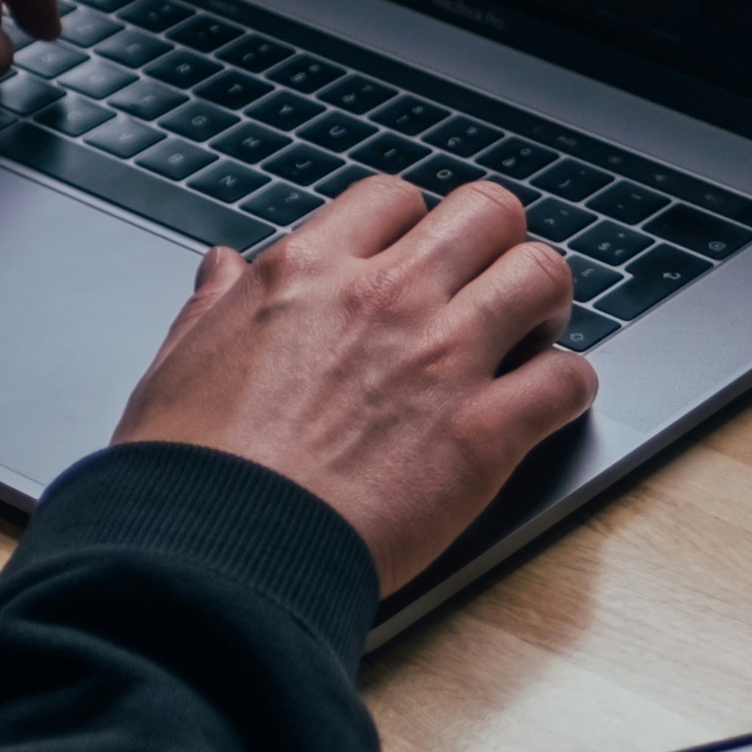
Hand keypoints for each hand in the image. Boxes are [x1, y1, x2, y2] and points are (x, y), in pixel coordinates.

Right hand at [115, 176, 598, 593]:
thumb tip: (223, 269)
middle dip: (499, 243)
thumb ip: (216, 306)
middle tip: (492, 286)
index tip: (418, 259)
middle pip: (488, 212)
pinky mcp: (483, 433)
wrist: (216, 553)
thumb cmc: (189, 470)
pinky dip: (570, 387)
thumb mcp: (180, 361)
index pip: (394, 197)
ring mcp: (443, 358)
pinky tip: (547, 404)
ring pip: (544, 273)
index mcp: (310, 271)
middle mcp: (386, 296)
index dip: (416, 225)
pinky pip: (568, 379)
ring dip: (548, 301)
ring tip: (534, 333)